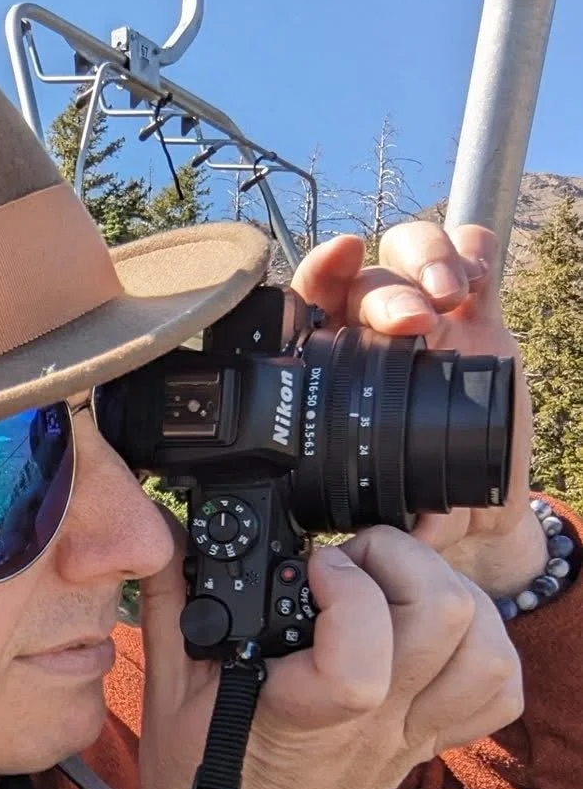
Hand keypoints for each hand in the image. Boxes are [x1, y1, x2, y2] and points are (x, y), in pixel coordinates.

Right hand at [135, 520, 522, 788]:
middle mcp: (372, 723)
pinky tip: (431, 633)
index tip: (311, 564)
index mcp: (303, 712)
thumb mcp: (166, 689)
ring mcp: (409, 735)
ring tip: (394, 586)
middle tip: (352, 559)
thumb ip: (170, 601)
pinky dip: (482, 648)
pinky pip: (495, 694)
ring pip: (487, 652)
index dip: (347, 585)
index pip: (362, 650)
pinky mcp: (427, 743)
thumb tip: (167, 534)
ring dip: (451, 595)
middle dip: (402, 560)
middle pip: (445, 620)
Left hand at [291, 223, 544, 596]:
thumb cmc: (416, 494)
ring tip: (447, 297)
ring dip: (427, 262)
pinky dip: (473, 249)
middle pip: (365, 283)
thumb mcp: (393, 505)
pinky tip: (475, 277)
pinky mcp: (479, 307)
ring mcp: (426, 314)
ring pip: (410, 253)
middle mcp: (374, 335)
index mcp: (334, 369)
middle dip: (385, 294)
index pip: (310, 306)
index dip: (316, 276)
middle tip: (410, 323)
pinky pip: (472, 250)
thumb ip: (384, 516)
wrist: (476, 498)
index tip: (334, 265)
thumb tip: (387, 539)